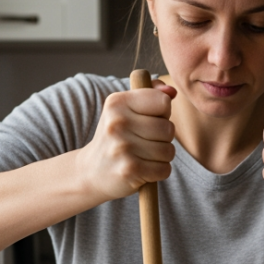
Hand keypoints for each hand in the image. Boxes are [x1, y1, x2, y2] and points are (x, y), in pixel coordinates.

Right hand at [77, 81, 177, 200]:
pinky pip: (164, 169)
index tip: (147, 120)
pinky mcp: (129, 170)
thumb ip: (152, 94)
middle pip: (168, 128)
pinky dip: (158, 172)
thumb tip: (172, 91)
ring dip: (162, 157)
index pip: (163, 101)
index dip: (162, 113)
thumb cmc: (116, 137)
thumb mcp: (126, 109)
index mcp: (117, 103)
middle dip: (163, 138)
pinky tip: (142, 170)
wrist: (91, 171)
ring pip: (169, 150)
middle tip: (144, 142)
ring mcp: (122, 147)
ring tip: (142, 156)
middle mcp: (118, 122)